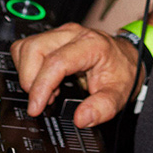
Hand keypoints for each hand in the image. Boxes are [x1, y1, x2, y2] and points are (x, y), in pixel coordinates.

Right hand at [11, 23, 138, 128]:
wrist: (126, 57)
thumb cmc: (122, 71)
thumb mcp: (119, 94)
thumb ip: (103, 108)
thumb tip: (81, 119)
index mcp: (90, 44)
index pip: (56, 62)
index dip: (41, 87)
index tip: (36, 107)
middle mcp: (72, 34)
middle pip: (34, 49)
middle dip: (31, 80)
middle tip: (44, 99)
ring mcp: (60, 34)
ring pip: (26, 47)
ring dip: (28, 73)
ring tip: (46, 90)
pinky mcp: (51, 38)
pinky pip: (26, 49)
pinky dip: (27, 67)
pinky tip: (44, 80)